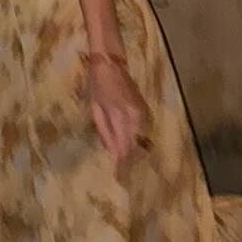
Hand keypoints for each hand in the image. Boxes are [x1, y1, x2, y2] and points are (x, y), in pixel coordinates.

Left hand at [86, 54, 150, 169]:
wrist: (110, 62)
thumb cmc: (96, 83)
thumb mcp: (95, 108)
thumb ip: (105, 132)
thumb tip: (112, 154)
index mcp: (120, 116)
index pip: (124, 148)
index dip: (121, 166)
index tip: (118, 179)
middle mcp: (136, 117)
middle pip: (135, 148)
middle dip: (129, 163)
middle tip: (121, 176)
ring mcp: (144, 113)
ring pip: (142, 141)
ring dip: (134, 154)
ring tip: (125, 165)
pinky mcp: (146, 110)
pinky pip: (144, 132)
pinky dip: (137, 142)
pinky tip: (130, 147)